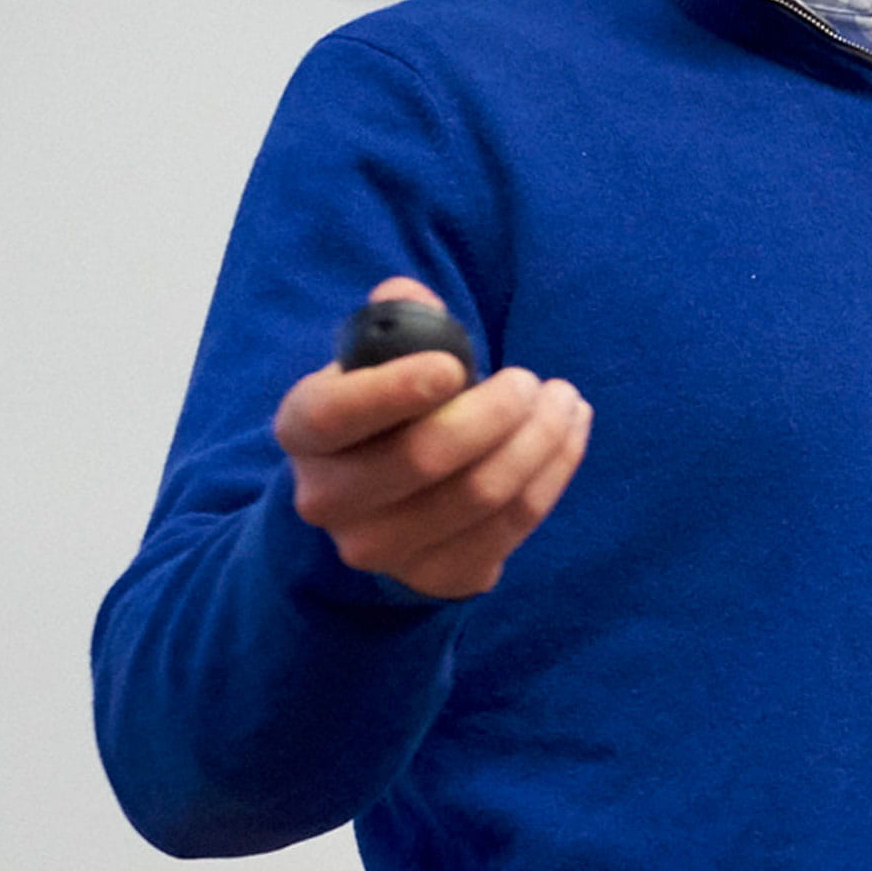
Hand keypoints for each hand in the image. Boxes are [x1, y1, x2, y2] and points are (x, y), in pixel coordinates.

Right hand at [272, 278, 590, 598]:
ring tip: (564, 401)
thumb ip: (395, 321)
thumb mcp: (376, 361)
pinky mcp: (437, 576)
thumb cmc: (386, 412)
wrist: (378, 502)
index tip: (455, 367)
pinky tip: (568, 435)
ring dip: (539, 441)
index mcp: (302, 430)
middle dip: (496, 412)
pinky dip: (553, 473)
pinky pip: (512, 525)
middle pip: (423, 458)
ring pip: (480, 494)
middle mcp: (327, 499)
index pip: (335, 414)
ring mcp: (380, 548)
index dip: (394, 391)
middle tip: (532, 381)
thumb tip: (409, 294)